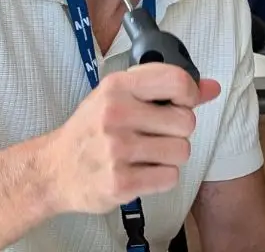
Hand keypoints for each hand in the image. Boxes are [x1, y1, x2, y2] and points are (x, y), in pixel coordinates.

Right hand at [40, 63, 220, 215]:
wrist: (53, 170)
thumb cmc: (91, 129)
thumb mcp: (120, 96)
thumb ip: (166, 88)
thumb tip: (212, 87)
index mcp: (117, 86)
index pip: (177, 81)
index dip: (191, 93)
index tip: (184, 102)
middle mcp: (116, 114)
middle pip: (186, 121)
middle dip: (178, 131)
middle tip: (155, 134)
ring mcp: (117, 150)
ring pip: (182, 151)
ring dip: (170, 156)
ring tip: (147, 154)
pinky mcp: (120, 182)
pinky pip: (170, 177)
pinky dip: (161, 177)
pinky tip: (141, 171)